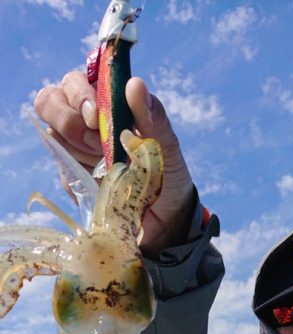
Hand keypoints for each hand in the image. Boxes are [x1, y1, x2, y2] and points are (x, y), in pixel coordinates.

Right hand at [34, 72, 194, 257]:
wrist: (167, 218)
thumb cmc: (168, 173)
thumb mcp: (166, 144)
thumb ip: (151, 116)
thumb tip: (135, 84)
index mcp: (107, 101)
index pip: (74, 82)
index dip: (78, 94)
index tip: (96, 116)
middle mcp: (85, 120)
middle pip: (49, 101)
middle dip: (69, 120)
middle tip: (97, 144)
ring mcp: (75, 148)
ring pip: (54, 136)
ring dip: (80, 151)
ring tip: (110, 166)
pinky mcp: (73, 178)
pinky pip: (64, 172)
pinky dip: (83, 178)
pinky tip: (105, 184)